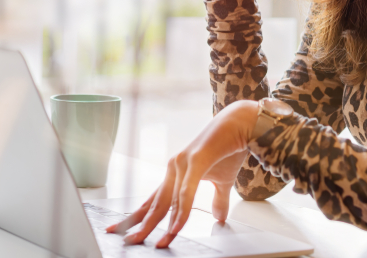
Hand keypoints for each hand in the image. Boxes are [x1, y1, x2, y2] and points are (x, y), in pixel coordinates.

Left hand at [104, 100, 259, 247]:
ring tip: (158, 244)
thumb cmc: (229, 148)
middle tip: (129, 242)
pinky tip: (177, 226)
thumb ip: (218, 200)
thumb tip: (219, 218)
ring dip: (163, 225)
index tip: (124, 230)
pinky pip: (186, 192)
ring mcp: (183, 163)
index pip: (154, 200)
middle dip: (142, 224)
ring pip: (169, 201)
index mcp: (177, 173)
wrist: (242, 122)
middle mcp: (174, 168)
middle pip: (155, 203)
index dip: (139, 216)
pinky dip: (181, 211)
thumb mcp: (223, 181)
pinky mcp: (195, 160)